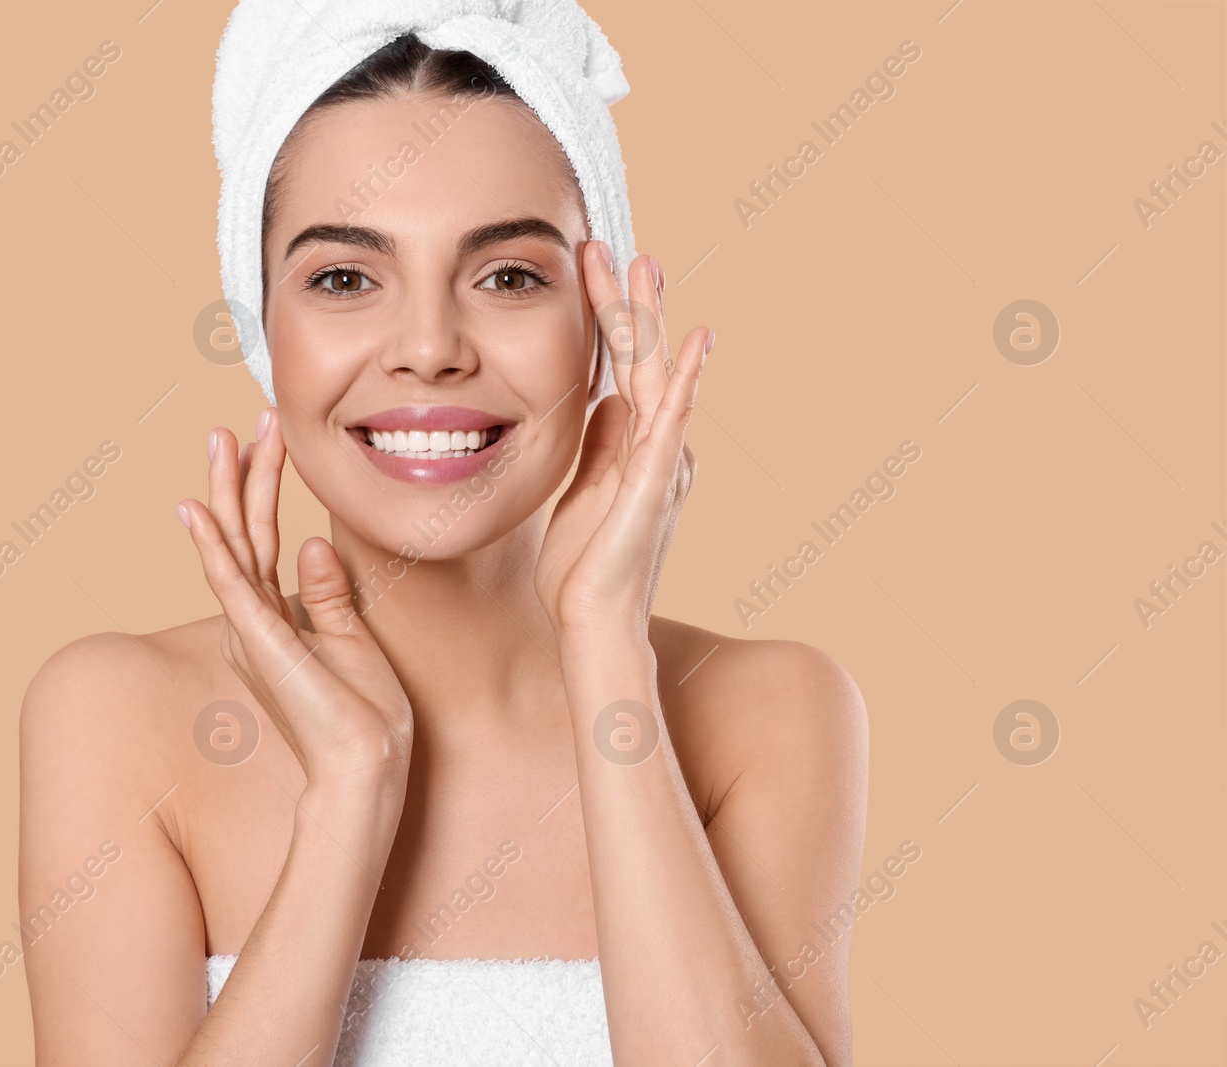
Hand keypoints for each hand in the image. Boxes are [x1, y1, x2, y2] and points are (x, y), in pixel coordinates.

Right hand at [177, 408, 413, 790]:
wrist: (366, 765)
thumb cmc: (364, 715)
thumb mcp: (352, 639)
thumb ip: (328, 594)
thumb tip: (313, 544)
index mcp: (273, 620)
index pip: (263, 540)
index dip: (263, 488)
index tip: (266, 440)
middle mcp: (254, 621)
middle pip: (243, 533)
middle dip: (240, 476)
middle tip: (235, 424)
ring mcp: (253, 628)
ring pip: (233, 545)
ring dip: (226, 491)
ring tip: (220, 440)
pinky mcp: (259, 639)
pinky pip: (230, 582)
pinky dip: (212, 545)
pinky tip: (196, 509)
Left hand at [533, 242, 711, 642]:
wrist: (591, 621)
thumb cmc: (584, 567)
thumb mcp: (583, 488)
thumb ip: (598, 444)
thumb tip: (604, 399)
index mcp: (635, 446)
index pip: (620, 368)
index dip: (607, 320)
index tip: (593, 271)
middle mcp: (656, 447)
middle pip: (642, 360)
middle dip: (631, 303)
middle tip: (620, 247)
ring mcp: (659, 461)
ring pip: (657, 375)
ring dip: (652, 320)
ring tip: (648, 265)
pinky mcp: (655, 482)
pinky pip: (671, 421)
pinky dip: (685, 379)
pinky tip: (694, 341)